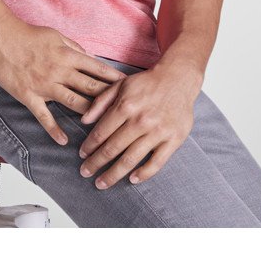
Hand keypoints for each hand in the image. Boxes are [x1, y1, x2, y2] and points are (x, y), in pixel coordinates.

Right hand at [0, 20, 127, 146]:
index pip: (97, 68)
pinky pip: (44, 115)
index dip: (114, 78)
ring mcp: (45, 85)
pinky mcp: (29, 96)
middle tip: (124, 110)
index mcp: (68, 55)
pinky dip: (54, 129)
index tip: (129, 87)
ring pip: (73, 102)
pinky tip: (64, 140)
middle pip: (90, 87)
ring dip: (89, 114)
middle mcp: (60, 71)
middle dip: (109, 98)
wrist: (1, 37)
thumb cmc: (29, 34)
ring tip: (104, 127)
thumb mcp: (57, 36)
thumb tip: (92, 59)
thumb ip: (75, 49)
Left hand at [75, 66, 197, 188]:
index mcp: (125, 106)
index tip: (82, 155)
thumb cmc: (147, 83)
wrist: (178, 78)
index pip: (101, 133)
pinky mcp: (173, 139)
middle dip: (96, 163)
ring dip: (113, 174)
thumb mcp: (120, 84)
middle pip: (112, 149)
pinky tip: (132, 179)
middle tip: (85, 173)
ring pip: (131, 159)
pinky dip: (144, 173)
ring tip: (101, 183)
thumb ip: (101, 102)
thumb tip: (84, 120)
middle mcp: (140, 121)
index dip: (89, 146)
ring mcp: (158, 132)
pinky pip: (157, 162)